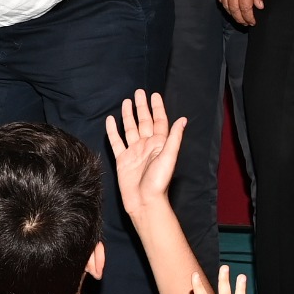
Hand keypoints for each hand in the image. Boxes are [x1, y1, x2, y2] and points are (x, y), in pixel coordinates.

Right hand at [105, 89, 187, 212]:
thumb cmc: (158, 181)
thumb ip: (174, 138)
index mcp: (159, 144)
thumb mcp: (169, 157)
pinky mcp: (122, 160)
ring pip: (130, 129)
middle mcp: (147, 146)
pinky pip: (117, 142)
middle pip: (143, 122)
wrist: (144, 201)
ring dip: (128, 116)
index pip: (159, 121)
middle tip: (138, 92)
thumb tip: (183, 119)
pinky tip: (110, 120)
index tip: (154, 95)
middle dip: (141, 107)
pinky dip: (113, 131)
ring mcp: (134, 152)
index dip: (157, 108)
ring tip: (125, 102)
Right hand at [217, 0, 264, 25]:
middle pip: (234, 10)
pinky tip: (230, 8)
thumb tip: (259, 6)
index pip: (245, 8)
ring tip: (239, 18)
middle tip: (246, 23)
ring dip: (232, 14)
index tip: (253, 22)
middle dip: (240, 19)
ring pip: (226, 5)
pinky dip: (225, 5)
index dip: (249, 18)